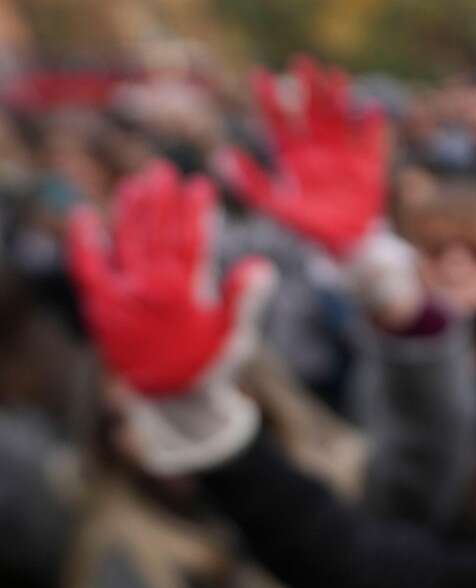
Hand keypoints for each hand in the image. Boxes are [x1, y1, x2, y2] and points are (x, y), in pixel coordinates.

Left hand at [68, 162, 274, 397]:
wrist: (168, 399)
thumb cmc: (208, 364)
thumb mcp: (234, 335)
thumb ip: (245, 298)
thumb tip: (263, 266)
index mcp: (185, 295)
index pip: (191, 240)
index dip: (196, 210)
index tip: (200, 184)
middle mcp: (150, 290)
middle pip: (156, 233)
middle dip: (161, 199)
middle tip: (164, 171)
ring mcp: (122, 296)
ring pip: (125, 242)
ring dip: (130, 210)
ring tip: (137, 184)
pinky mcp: (100, 305)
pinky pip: (87, 266)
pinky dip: (84, 241)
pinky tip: (85, 216)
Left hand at [217, 57, 386, 256]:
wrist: (345, 242)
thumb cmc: (308, 225)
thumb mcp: (275, 206)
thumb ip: (252, 183)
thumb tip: (222, 157)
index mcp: (292, 155)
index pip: (277, 121)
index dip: (269, 99)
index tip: (259, 77)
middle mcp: (317, 147)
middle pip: (311, 110)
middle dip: (307, 86)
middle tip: (301, 62)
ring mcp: (344, 152)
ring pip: (339, 116)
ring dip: (337, 96)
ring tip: (335, 75)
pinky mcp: (368, 162)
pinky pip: (371, 140)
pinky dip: (371, 125)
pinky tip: (370, 109)